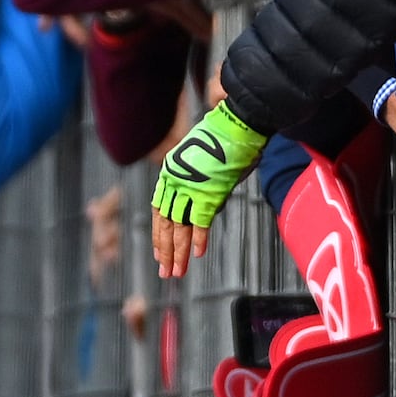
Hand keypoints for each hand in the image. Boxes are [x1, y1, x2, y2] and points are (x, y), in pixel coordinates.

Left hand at [148, 100, 267, 279]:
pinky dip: (198, 239)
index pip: (158, 212)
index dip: (159, 235)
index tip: (159, 253)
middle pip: (165, 224)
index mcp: (169, 175)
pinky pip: (200, 221)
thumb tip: (204, 207)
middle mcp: (175, 183)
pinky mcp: (208, 192)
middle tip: (166, 272)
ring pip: (178, 227)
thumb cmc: (224, 139)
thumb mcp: (202, 161)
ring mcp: (190, 188)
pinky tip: (197, 254)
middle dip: (165, 251)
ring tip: (176, 272)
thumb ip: (198, 183)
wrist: (236, 124)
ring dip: (178, 252)